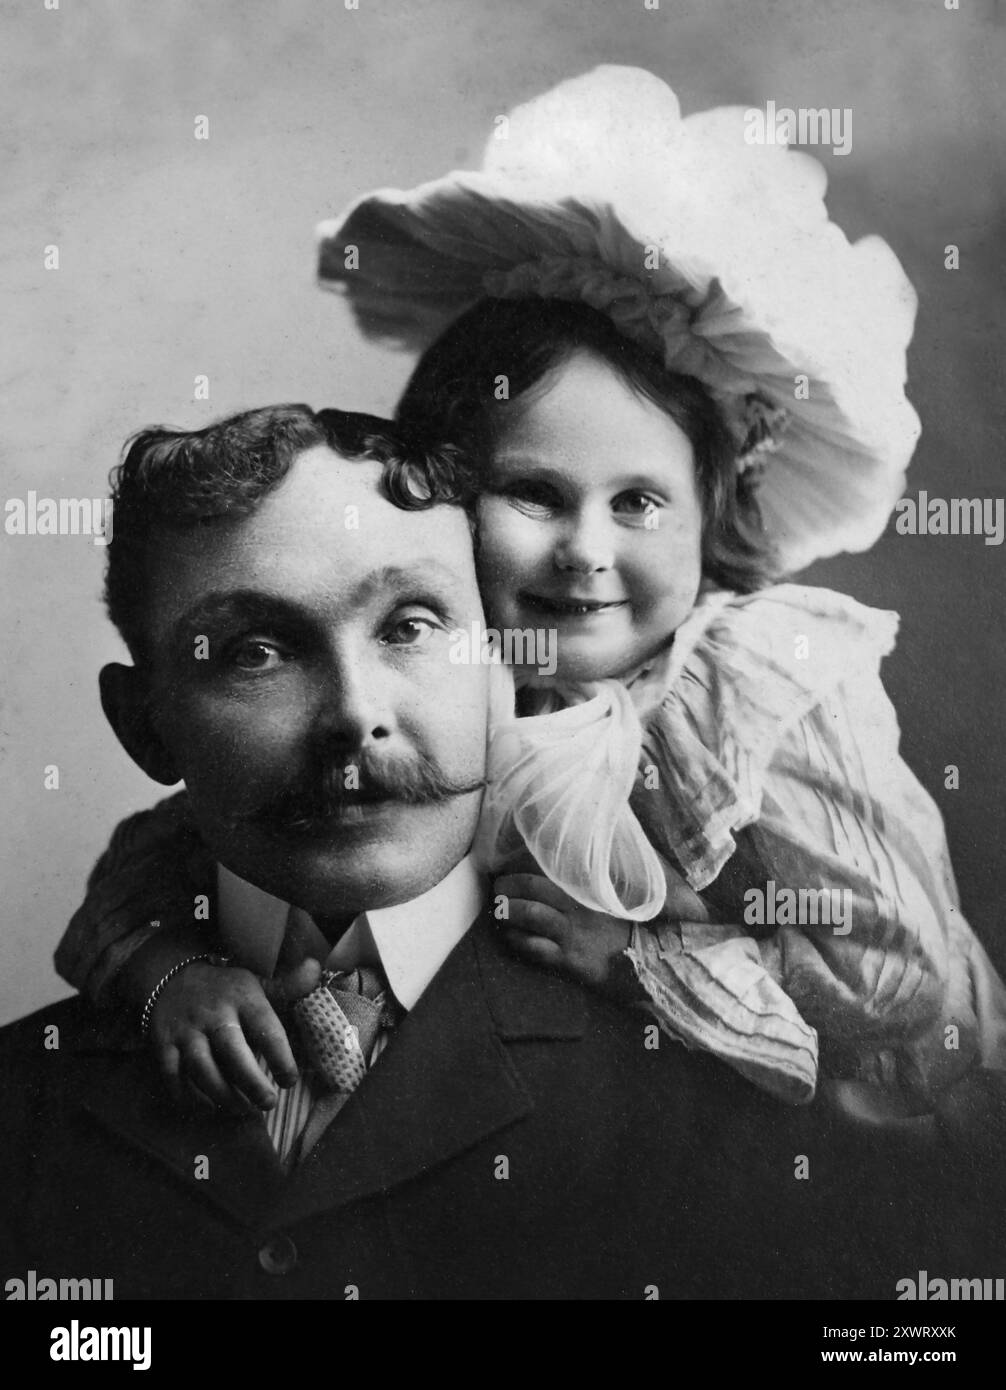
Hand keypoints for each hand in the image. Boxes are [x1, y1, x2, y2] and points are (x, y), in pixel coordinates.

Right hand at [150, 958, 320, 1114]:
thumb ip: (288, 985)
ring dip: (223, 1095)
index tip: (289, 1080)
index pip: (266, 1028)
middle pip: (233, 1053)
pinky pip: (174, 1077)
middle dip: (252, 1082)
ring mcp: (187, 1031)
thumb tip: (316, 967)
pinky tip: (210, 1108)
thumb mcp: (257, 984)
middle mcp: (214, 1014)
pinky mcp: (164, 1046)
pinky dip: (190, 1097)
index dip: (280, 1058)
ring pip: (202, 1068)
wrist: (171, 977)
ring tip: (244, 1110)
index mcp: (243, 999)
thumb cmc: (225, 989)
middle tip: (269, 1104)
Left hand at [495, 873, 635, 991]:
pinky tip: (510, 935)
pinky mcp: (570, 959)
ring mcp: (574, 933)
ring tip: (499, 911)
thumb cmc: (616, 922)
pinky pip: (535, 947)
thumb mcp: (604, 893)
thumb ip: (584, 876)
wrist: (641, 960)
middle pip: (532, 886)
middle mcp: (578, 906)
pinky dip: (516, 939)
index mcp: (585, 886)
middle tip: (498, 888)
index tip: (508, 867)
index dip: (522, 864)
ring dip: (507, 910)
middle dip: (507, 885)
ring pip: (531, 914)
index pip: (548, 866)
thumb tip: (549, 856)